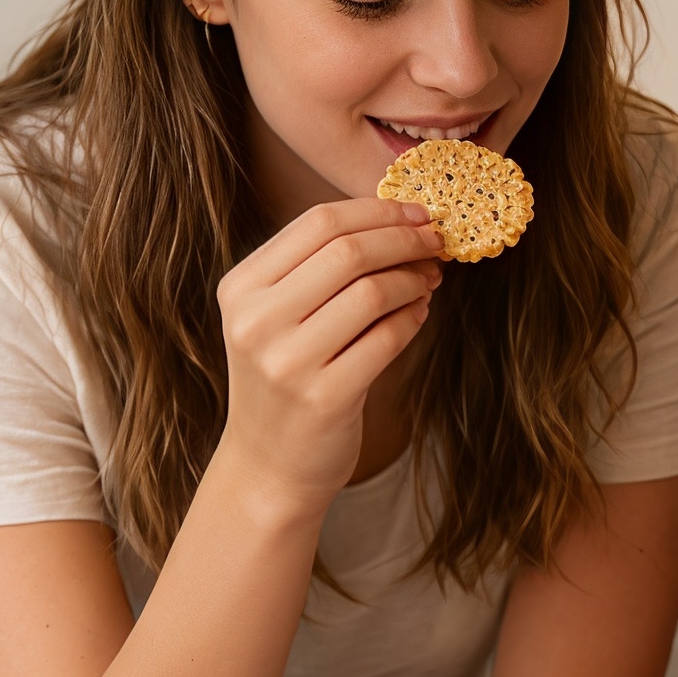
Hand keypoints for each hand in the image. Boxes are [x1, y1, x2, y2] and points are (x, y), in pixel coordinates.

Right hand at [215, 197, 442, 507]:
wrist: (270, 465)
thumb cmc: (285, 380)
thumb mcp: (277, 318)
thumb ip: (318, 270)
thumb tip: (398, 222)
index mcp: (241, 288)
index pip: (317, 223)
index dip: (376, 211)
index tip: (416, 212)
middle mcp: (257, 320)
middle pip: (348, 251)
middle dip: (404, 239)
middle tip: (436, 241)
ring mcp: (287, 361)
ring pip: (372, 292)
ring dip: (414, 280)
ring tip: (430, 280)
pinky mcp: (325, 397)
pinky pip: (387, 339)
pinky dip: (413, 319)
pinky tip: (420, 313)